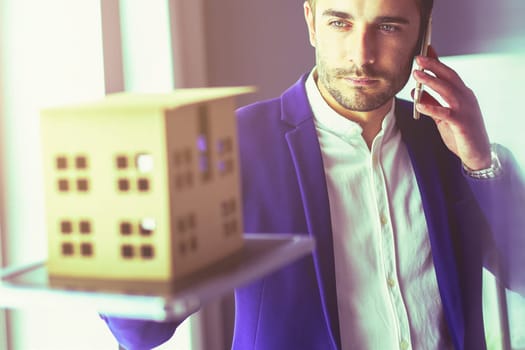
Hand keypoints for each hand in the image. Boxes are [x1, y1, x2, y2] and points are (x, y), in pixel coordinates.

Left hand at [411, 46, 490, 169]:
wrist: (477, 153)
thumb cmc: (460, 133)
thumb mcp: (442, 116)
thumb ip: (431, 103)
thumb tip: (416, 92)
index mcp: (462, 94)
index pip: (449, 74)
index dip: (437, 62)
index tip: (426, 50)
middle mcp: (466, 98)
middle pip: (449, 77)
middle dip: (434, 66)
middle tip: (418, 58)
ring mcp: (465, 110)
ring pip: (448, 91)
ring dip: (431, 81)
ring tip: (417, 75)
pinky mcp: (462, 124)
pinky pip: (445, 113)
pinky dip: (432, 108)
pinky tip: (419, 104)